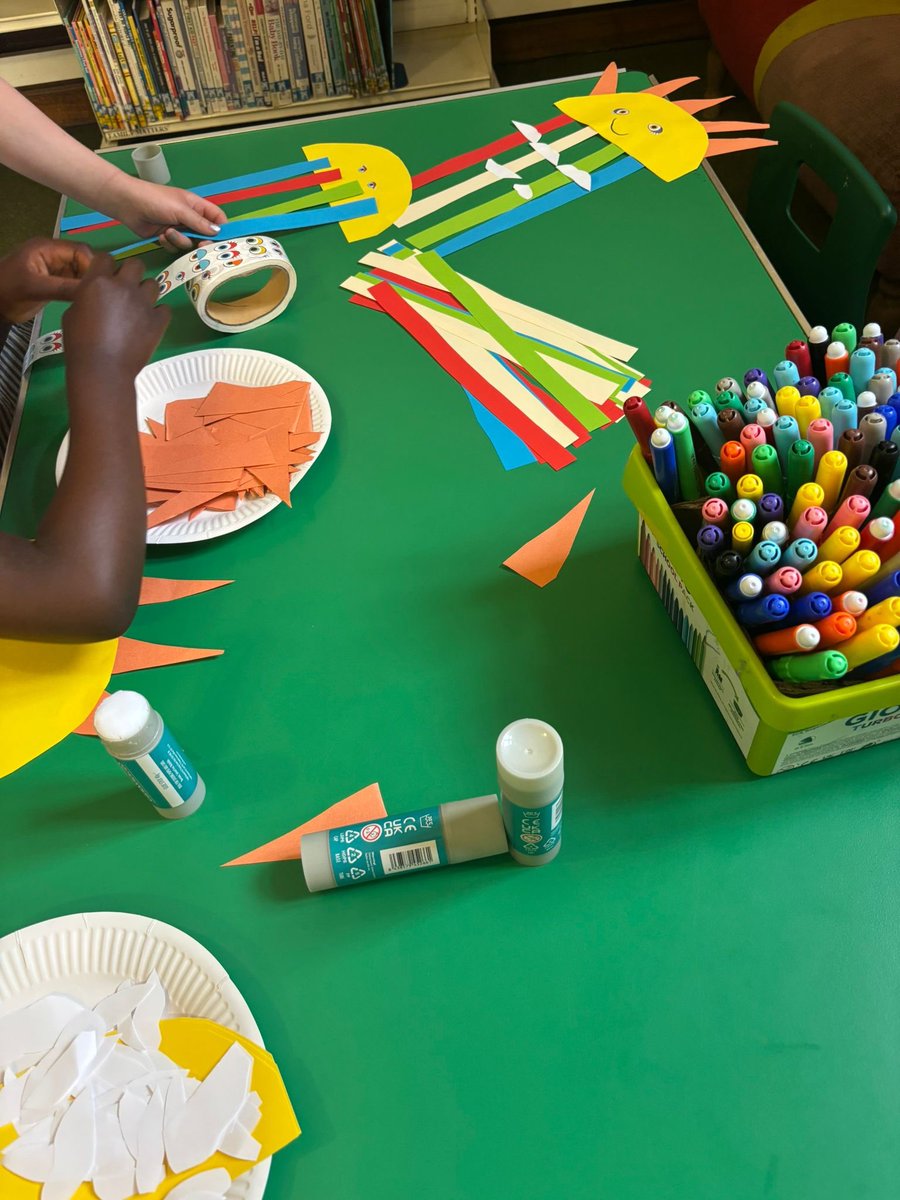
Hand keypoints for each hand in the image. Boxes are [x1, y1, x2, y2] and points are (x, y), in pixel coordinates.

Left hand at [0, 238, 92, 322]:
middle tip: (100, 294)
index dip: (92, 265)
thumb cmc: (9, 291)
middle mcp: (53, 255)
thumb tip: (93, 291)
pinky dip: (81, 291)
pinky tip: (86, 301)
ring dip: (88, 284)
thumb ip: (64, 288)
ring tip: (95, 299)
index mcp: (47, 248)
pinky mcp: (55, 282)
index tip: (99, 285)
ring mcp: (54, 269)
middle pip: (83, 260)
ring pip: (80, 272)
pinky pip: (74, 283)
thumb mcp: (36, 288)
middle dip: (92, 275)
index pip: (79, 250)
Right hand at [63, 252, 169, 382]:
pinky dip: (158, 314)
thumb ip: (88, 295)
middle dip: (130, 274)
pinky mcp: (159, 320)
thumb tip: (97, 294)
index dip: (107, 267)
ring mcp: (144, 303)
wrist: (102, 369)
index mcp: (98, 281)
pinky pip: (164, 308)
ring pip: (153, 284)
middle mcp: (123, 286)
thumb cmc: (80, 343)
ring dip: (145, 293)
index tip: (107, 279)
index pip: (107, 258)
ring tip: (138, 308)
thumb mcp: (73, 312)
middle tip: (125, 290)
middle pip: (135, 264)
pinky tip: (149, 323)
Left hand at [103, 173, 225, 251]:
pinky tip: (160, 236)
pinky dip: (168, 243)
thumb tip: (218, 232)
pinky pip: (175, 248)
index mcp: (196, 206)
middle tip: (199, 246)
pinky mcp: (167, 238)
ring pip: (190, 244)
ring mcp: (179, 229)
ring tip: (167, 232)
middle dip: (201, 241)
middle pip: (206, 236)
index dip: (222, 229)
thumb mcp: (180, 209)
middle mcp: (190, 218)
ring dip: (179, 240)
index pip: (217, 218)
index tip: (222, 241)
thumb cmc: (155, 200)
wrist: (128, 204)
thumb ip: (200, 223)